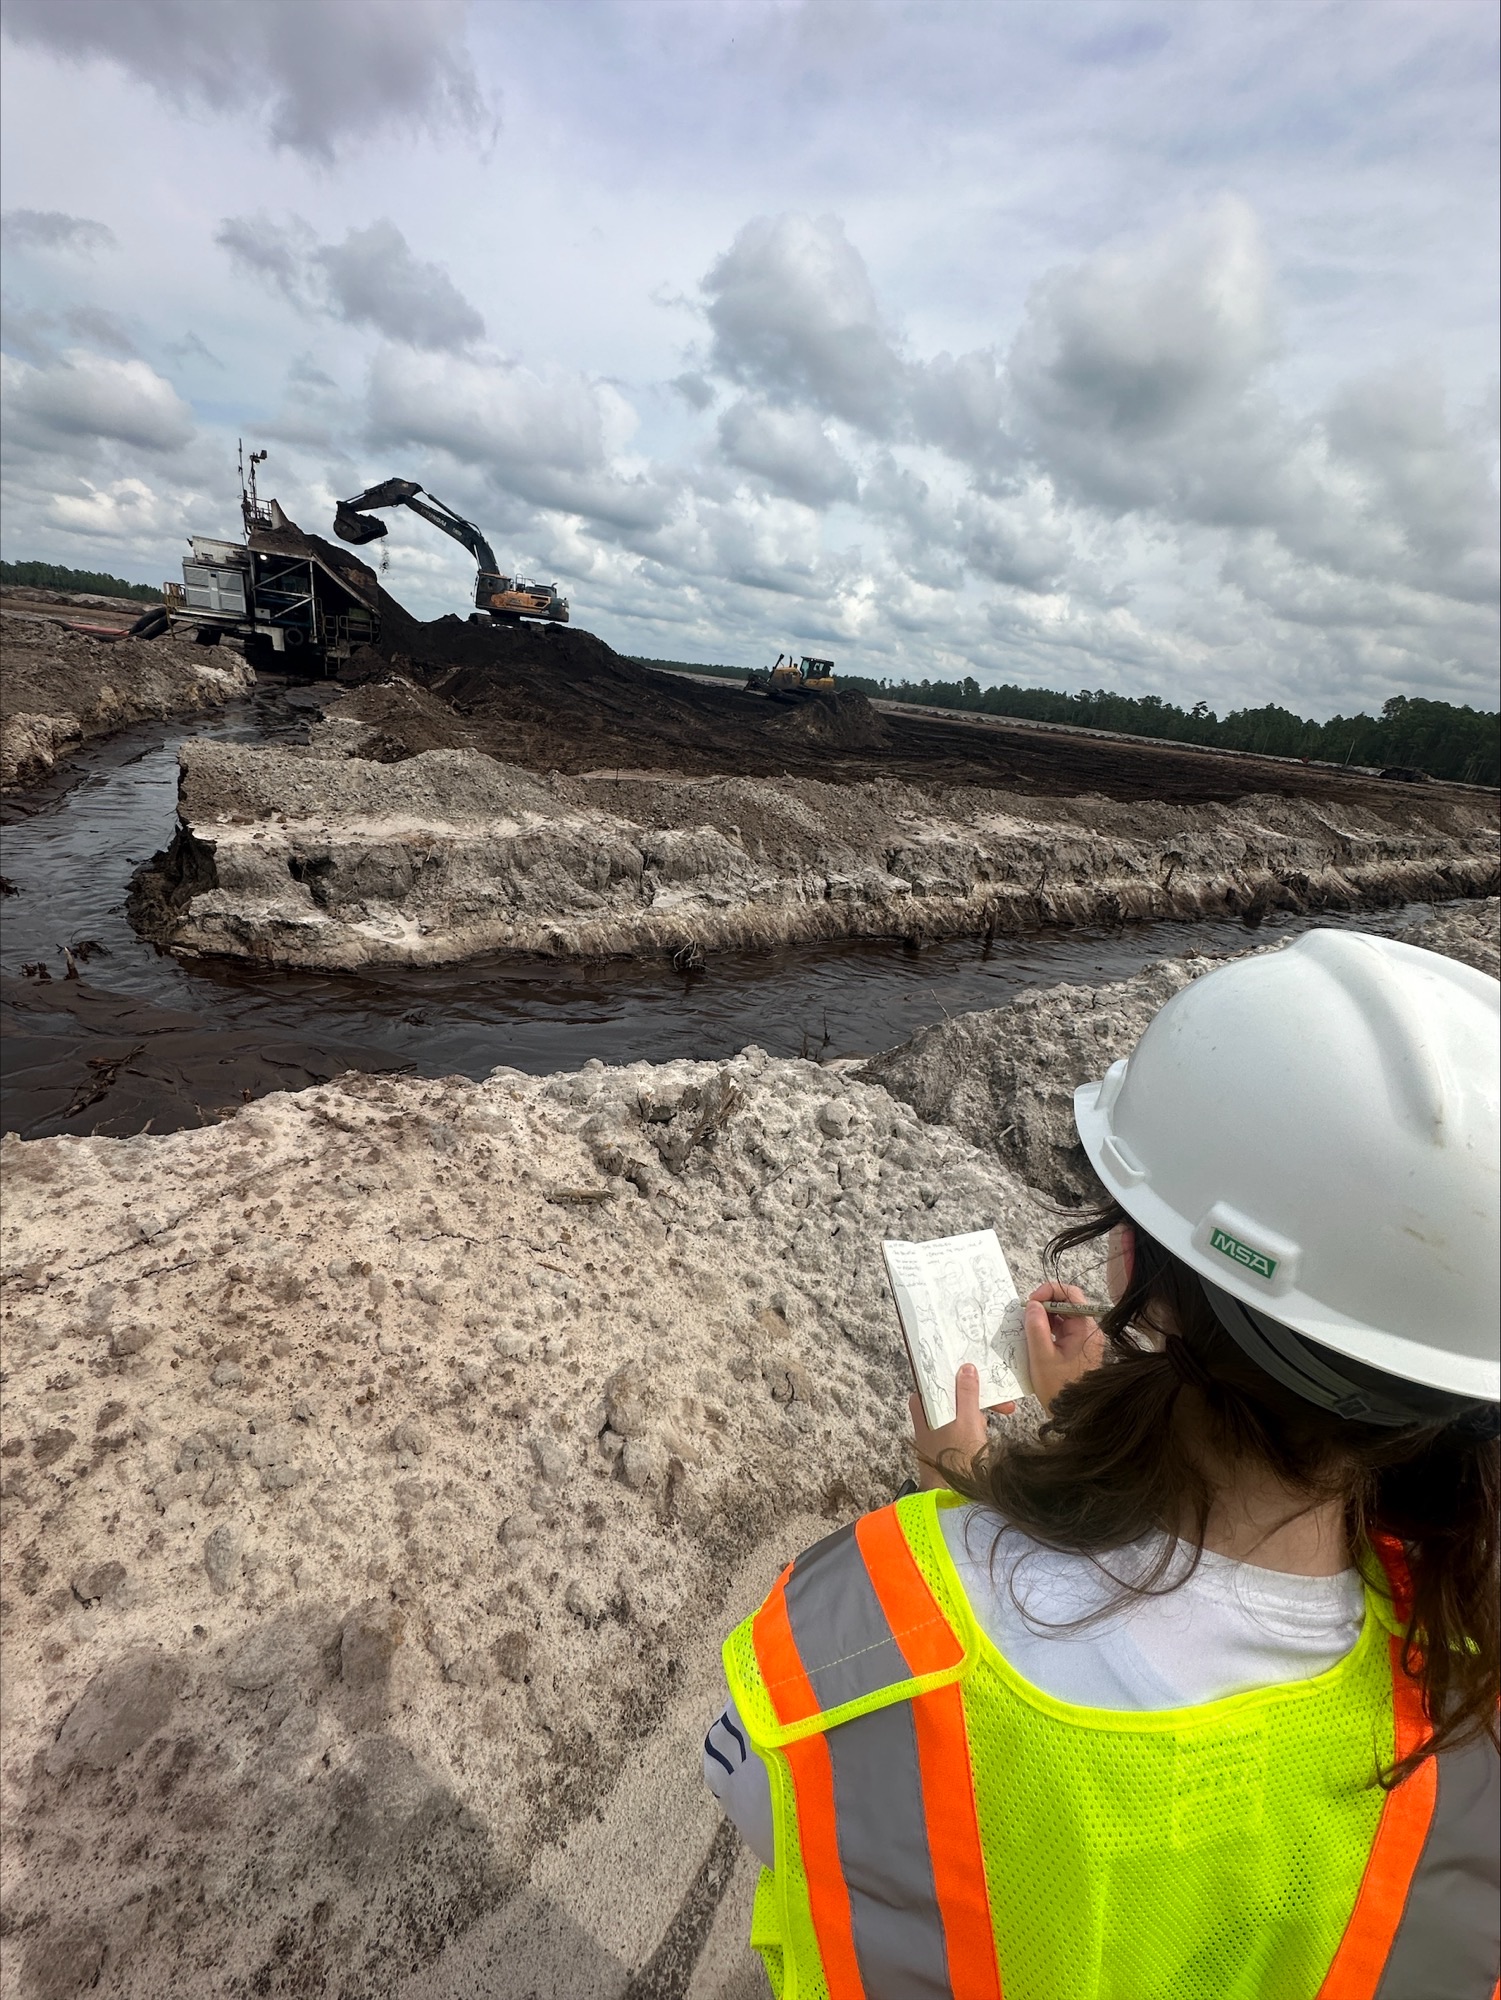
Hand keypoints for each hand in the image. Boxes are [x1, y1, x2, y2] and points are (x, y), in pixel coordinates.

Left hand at [909, 1364, 1010, 1491]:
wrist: (950, 1496)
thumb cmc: (955, 1459)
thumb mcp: (967, 1420)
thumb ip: (967, 1392)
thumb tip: (966, 1368)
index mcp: (923, 1401)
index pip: (944, 1376)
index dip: (967, 1374)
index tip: (987, 1376)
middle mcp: (925, 1411)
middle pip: (955, 1392)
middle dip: (980, 1398)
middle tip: (1003, 1405)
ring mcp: (933, 1425)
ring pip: (960, 1407)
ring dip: (980, 1413)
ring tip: (991, 1426)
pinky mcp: (941, 1438)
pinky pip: (960, 1422)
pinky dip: (974, 1425)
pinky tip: (983, 1435)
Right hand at [1024, 1283, 1105, 1413]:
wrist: (1074, 1415)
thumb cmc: (1059, 1389)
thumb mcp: (1041, 1357)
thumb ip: (1036, 1327)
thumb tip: (1032, 1304)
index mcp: (1086, 1329)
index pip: (1071, 1294)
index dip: (1049, 1291)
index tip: (1030, 1302)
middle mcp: (1089, 1330)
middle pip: (1067, 1304)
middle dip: (1044, 1305)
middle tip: (1025, 1315)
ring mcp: (1085, 1340)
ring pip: (1063, 1317)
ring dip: (1045, 1318)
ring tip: (1028, 1328)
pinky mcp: (1079, 1349)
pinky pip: (1063, 1330)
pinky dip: (1048, 1330)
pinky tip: (1035, 1338)